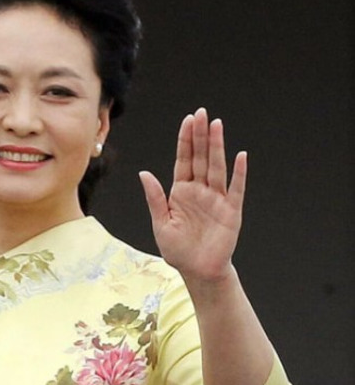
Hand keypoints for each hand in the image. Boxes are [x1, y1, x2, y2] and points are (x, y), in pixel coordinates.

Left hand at [138, 108, 246, 284]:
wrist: (197, 270)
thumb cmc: (178, 249)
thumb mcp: (160, 223)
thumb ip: (155, 198)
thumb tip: (144, 173)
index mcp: (181, 192)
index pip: (184, 160)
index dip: (185, 141)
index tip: (187, 120)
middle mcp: (200, 191)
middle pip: (201, 158)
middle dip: (200, 136)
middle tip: (202, 113)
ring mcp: (216, 199)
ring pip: (217, 167)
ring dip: (217, 147)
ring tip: (217, 126)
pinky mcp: (231, 211)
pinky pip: (236, 189)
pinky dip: (239, 173)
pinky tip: (241, 156)